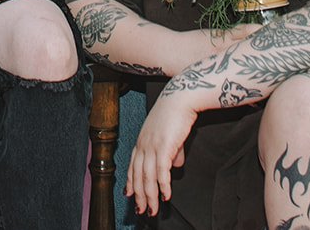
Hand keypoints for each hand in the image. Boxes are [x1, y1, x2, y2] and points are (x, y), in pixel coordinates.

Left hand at [126, 92, 196, 216]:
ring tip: (153, 209)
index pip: (132, 166)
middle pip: (138, 176)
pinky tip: (166, 196)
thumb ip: (171, 150)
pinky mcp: (164, 147)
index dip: (130, 182)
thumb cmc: (175, 113)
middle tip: (142, 210)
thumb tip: (176, 165)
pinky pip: (162, 172)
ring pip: (148, 178)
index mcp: (141, 141)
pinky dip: (163, 186)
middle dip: (139, 196)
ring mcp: (152, 146)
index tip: (129, 195)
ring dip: (150, 196)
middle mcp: (143, 145)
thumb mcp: (169, 134)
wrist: (180, 98)